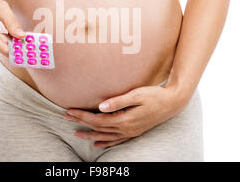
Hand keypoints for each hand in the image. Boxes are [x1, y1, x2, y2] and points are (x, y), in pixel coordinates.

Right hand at [0, 0, 25, 55]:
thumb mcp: (1, 7)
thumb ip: (11, 22)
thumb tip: (21, 36)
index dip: (11, 49)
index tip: (24, 53)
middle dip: (12, 43)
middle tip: (29, 40)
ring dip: (6, 39)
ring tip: (11, 29)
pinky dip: (1, 38)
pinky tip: (4, 31)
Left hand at [64, 84, 189, 147]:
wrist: (173, 103)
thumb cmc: (155, 95)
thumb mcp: (137, 95)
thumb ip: (118, 101)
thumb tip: (100, 106)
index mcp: (124, 119)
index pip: (97, 119)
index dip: (82, 115)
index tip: (69, 111)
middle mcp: (126, 129)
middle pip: (98, 128)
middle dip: (81, 123)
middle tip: (66, 118)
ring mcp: (130, 132)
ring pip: (105, 136)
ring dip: (90, 135)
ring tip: (76, 133)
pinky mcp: (134, 132)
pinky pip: (116, 141)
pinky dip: (105, 143)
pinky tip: (97, 144)